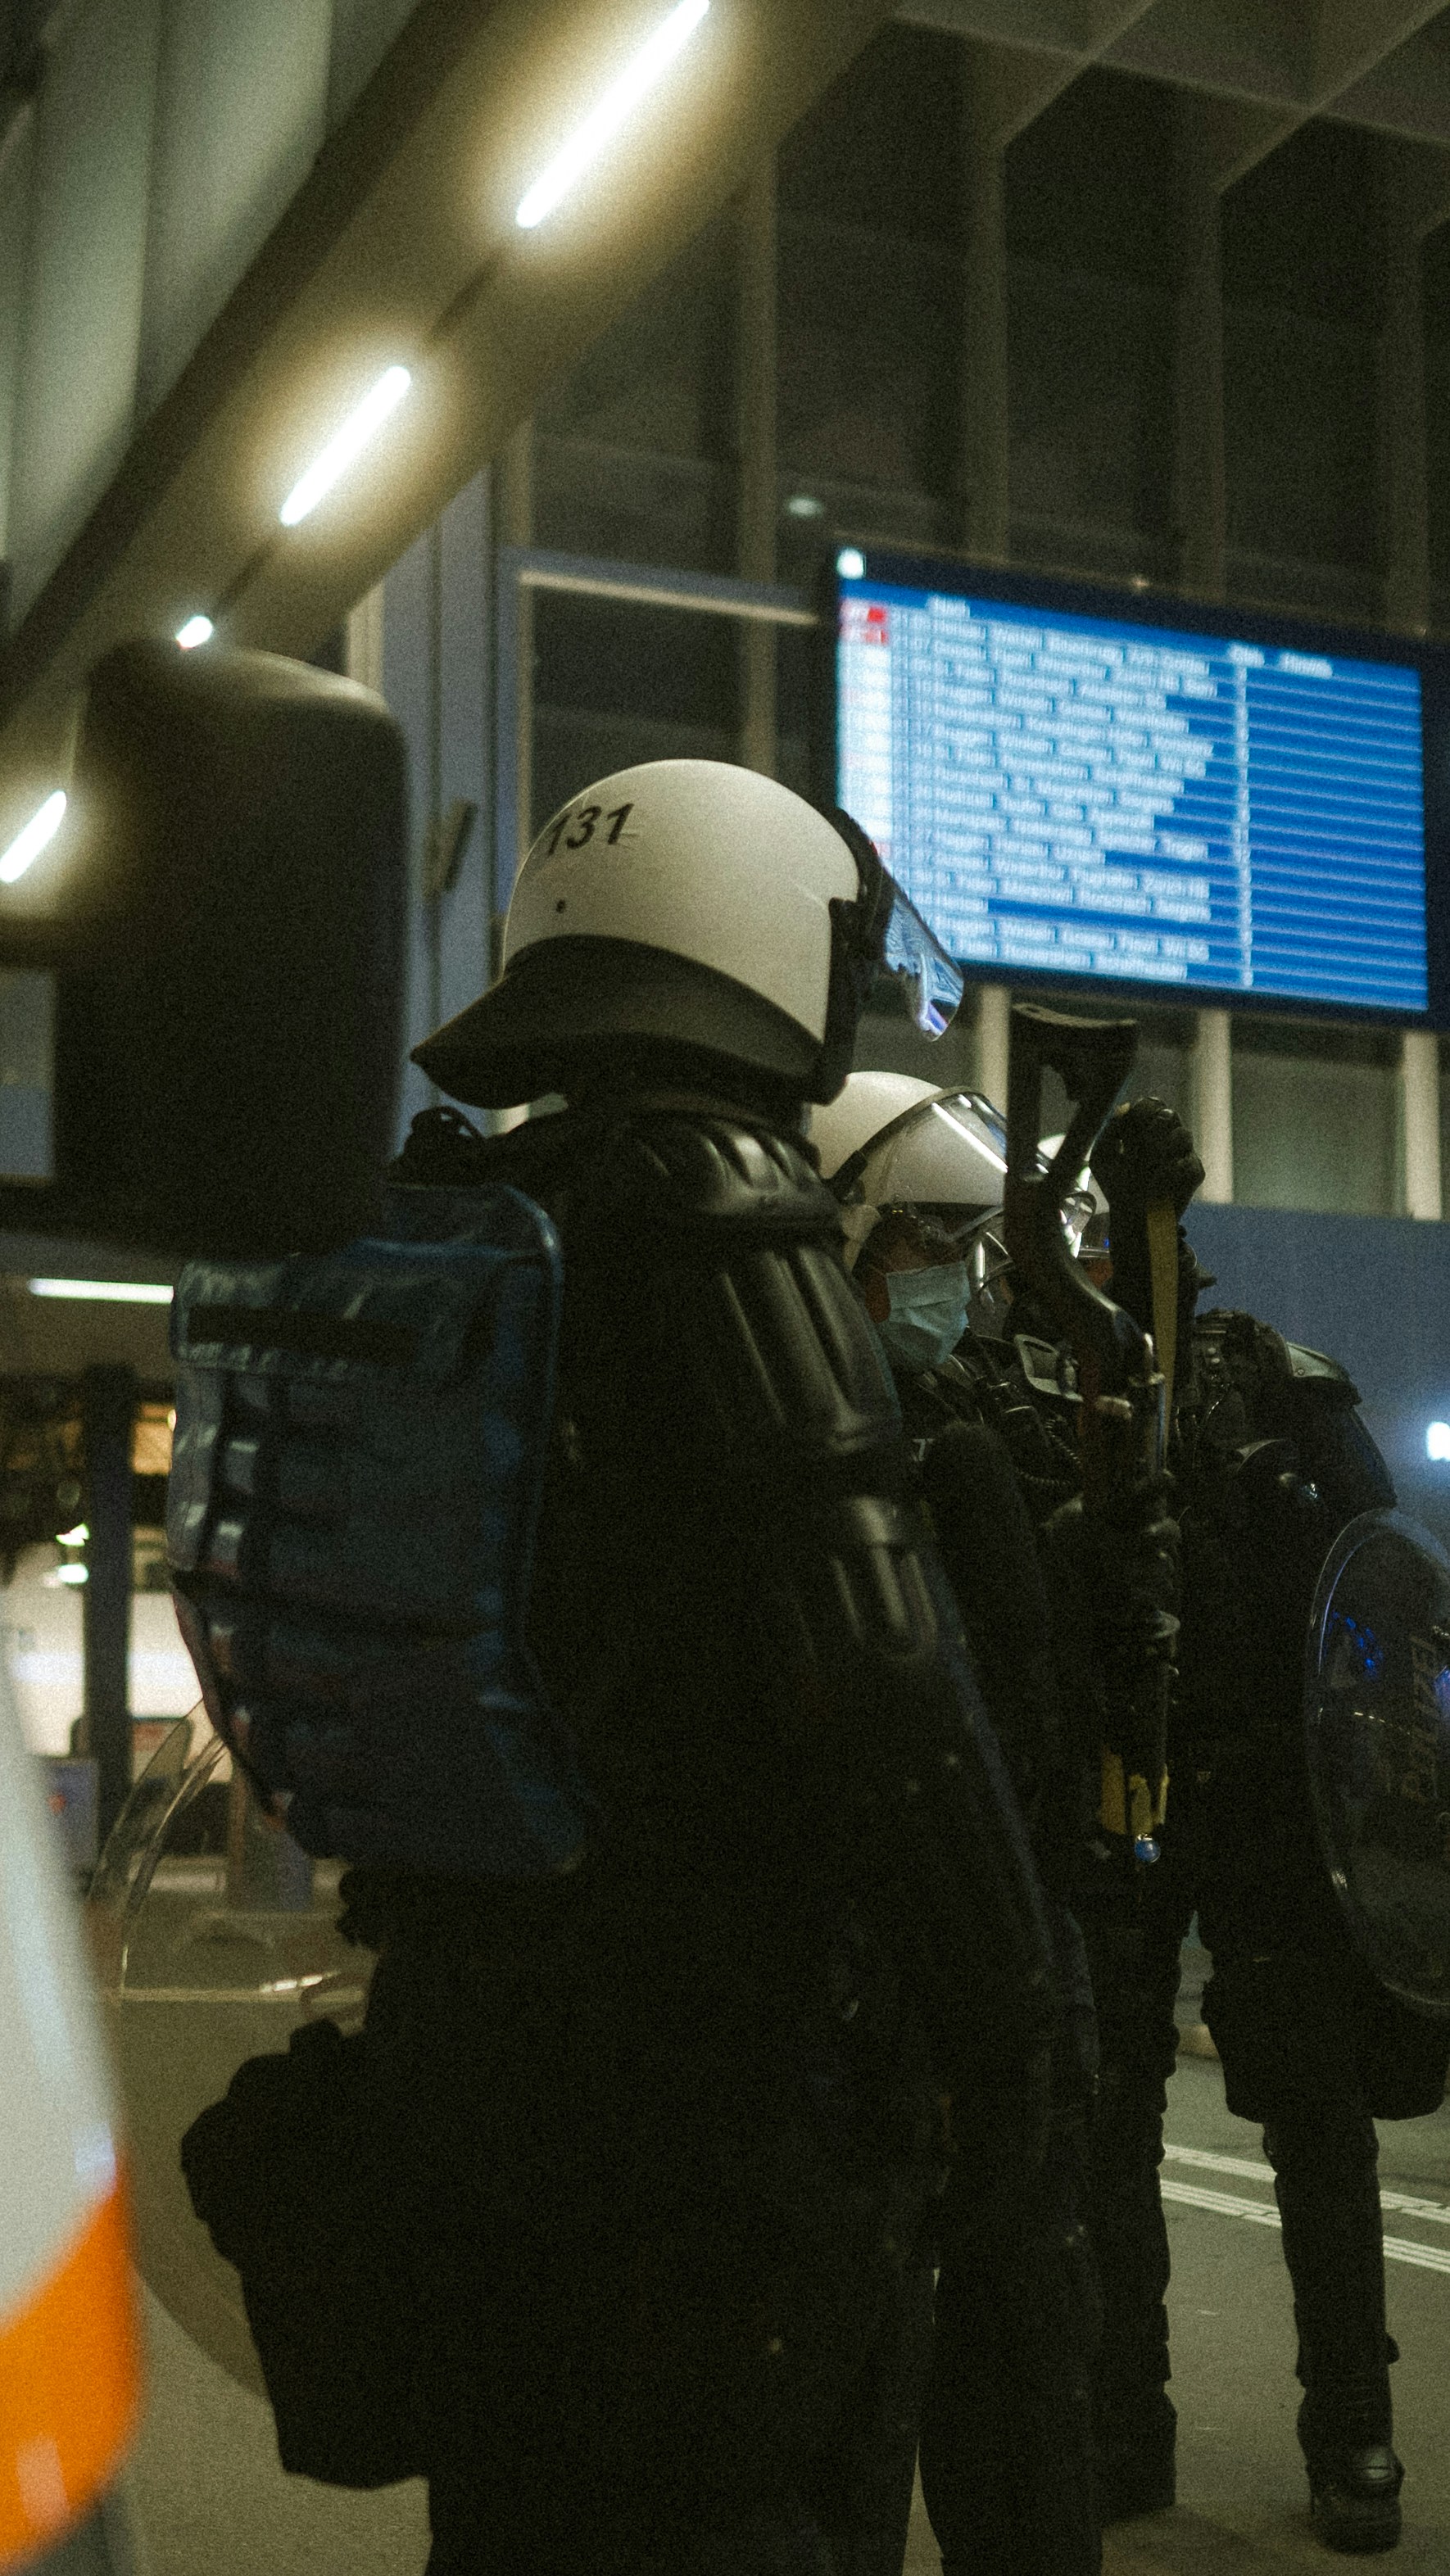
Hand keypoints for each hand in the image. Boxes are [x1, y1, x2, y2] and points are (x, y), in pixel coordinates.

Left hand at [1090, 1098, 1203, 1223]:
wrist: (1131, 1218)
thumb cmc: (1115, 1184)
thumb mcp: (1103, 1158)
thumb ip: (1111, 1131)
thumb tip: (1125, 1107)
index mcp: (1146, 1127)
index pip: (1152, 1104)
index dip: (1142, 1111)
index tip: (1129, 1129)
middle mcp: (1167, 1135)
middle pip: (1169, 1114)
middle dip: (1151, 1130)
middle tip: (1139, 1149)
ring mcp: (1183, 1153)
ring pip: (1183, 1135)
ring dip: (1161, 1151)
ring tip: (1145, 1171)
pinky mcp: (1194, 1173)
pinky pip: (1189, 1164)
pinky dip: (1171, 1174)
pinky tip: (1158, 1186)